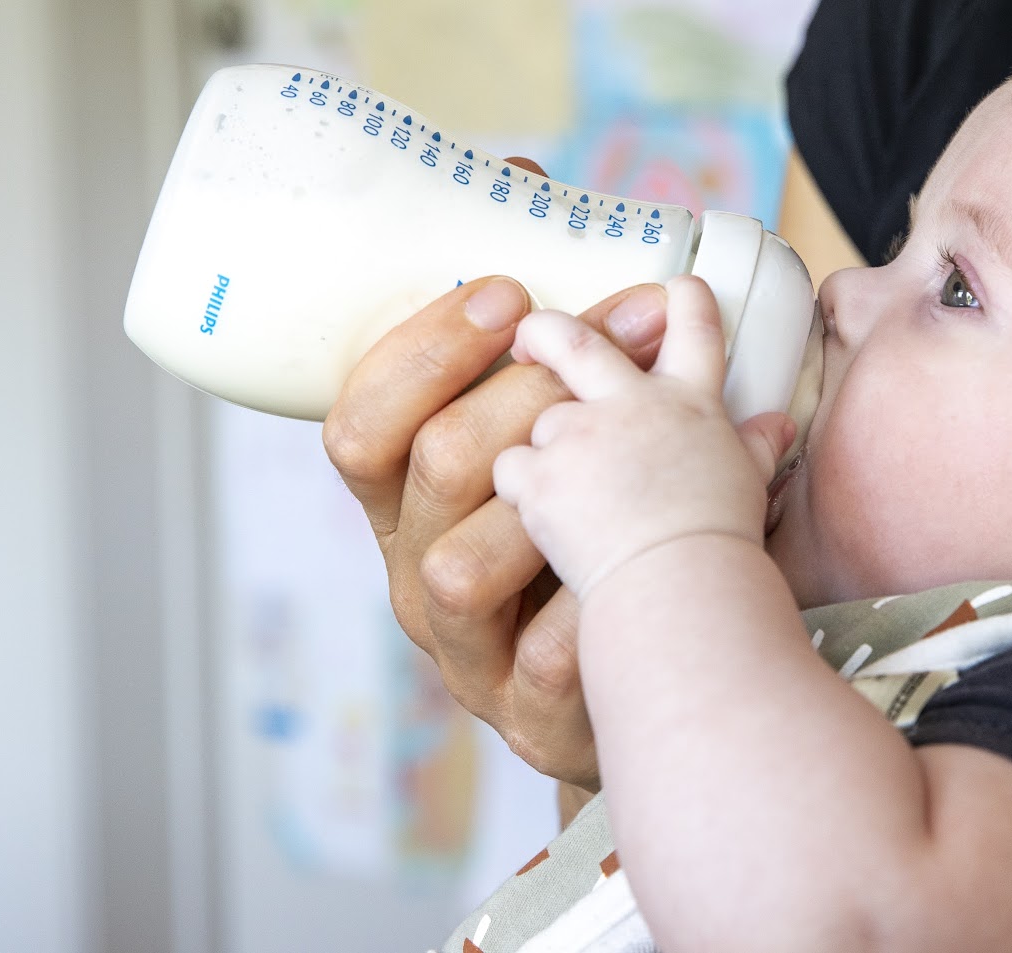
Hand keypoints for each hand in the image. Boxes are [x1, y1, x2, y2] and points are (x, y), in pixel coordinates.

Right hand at [323, 274, 668, 787]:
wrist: (637, 689)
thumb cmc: (591, 551)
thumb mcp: (554, 471)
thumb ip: (569, 397)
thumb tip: (651, 306)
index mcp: (402, 507)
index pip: (360, 423)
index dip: (425, 352)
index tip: (509, 294)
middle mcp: (415, 574)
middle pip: (433, 467)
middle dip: (524, 394)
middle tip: (607, 353)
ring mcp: (465, 652)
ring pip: (461, 565)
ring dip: (548, 500)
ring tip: (626, 453)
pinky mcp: (526, 717)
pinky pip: (544, 653)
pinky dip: (596, 597)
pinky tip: (650, 553)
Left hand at [494, 277, 796, 597]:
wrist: (681, 586)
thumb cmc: (720, 543)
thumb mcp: (747, 483)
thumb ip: (753, 446)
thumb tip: (778, 426)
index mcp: (688, 403)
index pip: (695, 331)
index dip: (686, 301)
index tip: (679, 288)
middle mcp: (628, 405)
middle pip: (577, 341)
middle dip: (548, 330)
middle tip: (530, 334)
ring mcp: (579, 434)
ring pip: (537, 417)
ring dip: (542, 443)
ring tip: (556, 484)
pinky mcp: (539, 474)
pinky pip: (511, 468)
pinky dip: (520, 488)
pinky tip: (538, 516)